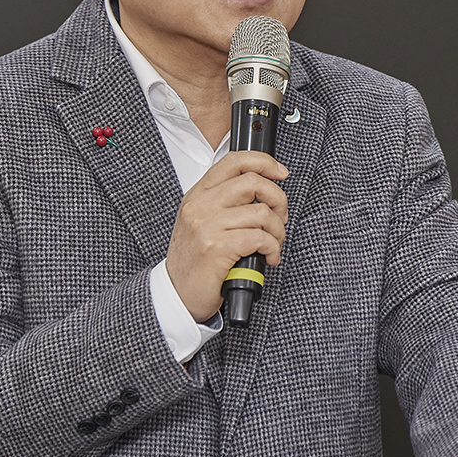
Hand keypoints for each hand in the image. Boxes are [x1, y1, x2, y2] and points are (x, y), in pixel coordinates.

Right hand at [164, 151, 289, 321]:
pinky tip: (268, 257)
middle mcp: (199, 206)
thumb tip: (263, 191)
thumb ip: (224, 203)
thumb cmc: (194, 261)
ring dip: (277, 231)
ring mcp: (206, 226)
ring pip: (261, 212)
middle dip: (278, 199)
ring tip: (273, 244)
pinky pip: (260, 237)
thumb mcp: (201, 223)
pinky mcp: (217, 248)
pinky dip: (273, 248)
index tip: (280, 173)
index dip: (264, 162)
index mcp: (197, 195)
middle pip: (253, 182)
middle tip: (280, 218)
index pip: (234, 161)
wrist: (176, 295)